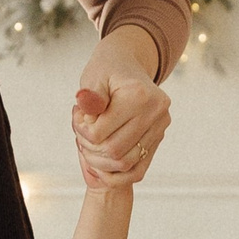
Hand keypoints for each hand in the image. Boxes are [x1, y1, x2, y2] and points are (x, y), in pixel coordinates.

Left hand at [72, 28, 169, 185]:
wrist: (128, 65)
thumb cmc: (107, 70)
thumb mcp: (93, 76)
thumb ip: (90, 95)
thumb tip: (85, 106)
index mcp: (139, 96)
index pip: (100, 133)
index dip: (81, 131)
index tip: (77, 118)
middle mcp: (155, 113)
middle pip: (113, 152)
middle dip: (90, 148)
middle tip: (81, 134)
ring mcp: (160, 128)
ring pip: (125, 164)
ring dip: (101, 162)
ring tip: (89, 145)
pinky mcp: (159, 138)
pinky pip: (138, 170)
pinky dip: (117, 173)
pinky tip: (101, 163)